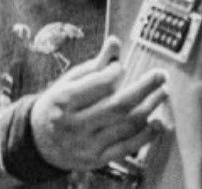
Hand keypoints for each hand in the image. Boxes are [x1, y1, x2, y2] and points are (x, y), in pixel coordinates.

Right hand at [29, 36, 167, 171]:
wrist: (39, 142)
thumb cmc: (57, 104)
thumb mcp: (69, 81)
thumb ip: (95, 64)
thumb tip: (115, 42)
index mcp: (63, 100)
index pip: (101, 84)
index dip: (117, 72)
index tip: (122, 67)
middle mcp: (74, 124)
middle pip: (118, 105)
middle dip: (145, 88)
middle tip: (161, 75)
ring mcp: (86, 145)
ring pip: (126, 126)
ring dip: (149, 108)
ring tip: (162, 93)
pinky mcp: (96, 160)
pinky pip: (127, 147)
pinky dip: (146, 136)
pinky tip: (157, 123)